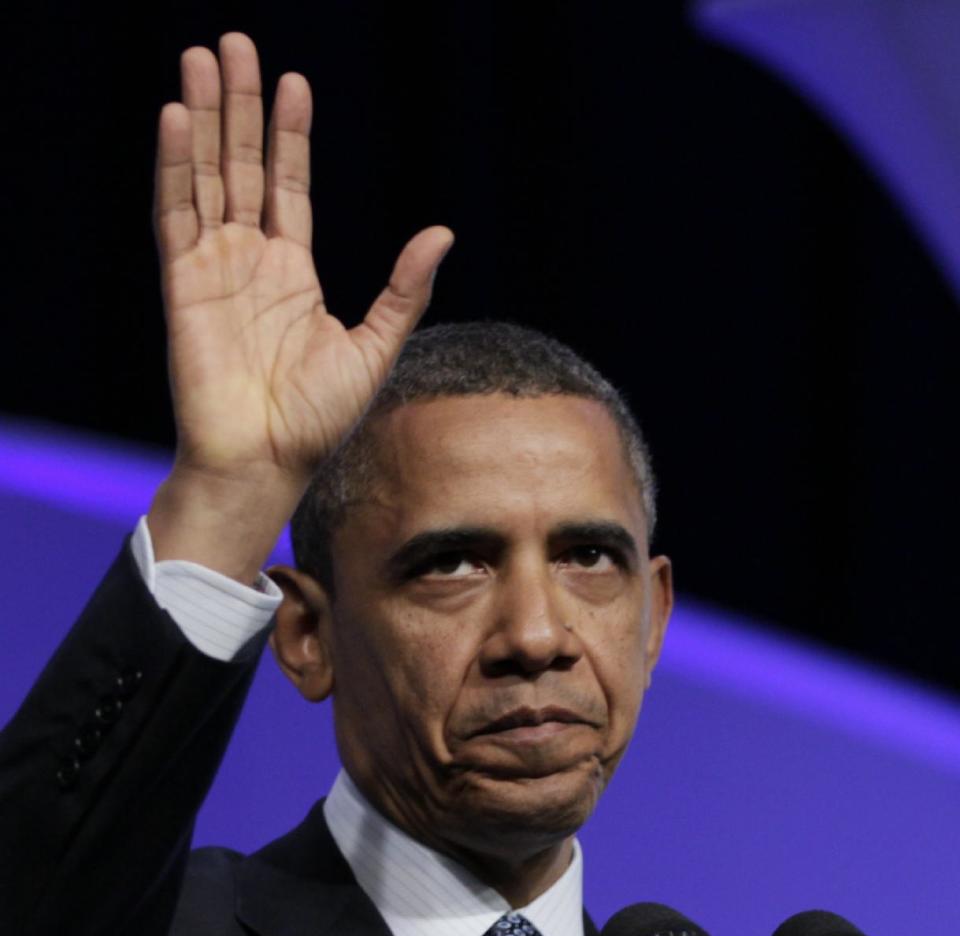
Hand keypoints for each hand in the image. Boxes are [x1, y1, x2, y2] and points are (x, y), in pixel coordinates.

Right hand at [148, 33, 451, 579]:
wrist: (269, 462)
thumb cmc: (320, 420)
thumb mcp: (375, 346)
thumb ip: (404, 288)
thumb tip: (442, 231)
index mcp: (294, 275)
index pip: (289, 187)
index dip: (289, 136)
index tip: (294, 85)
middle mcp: (251, 263)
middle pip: (242, 167)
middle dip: (240, 106)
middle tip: (234, 44)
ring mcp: (214, 269)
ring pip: (206, 177)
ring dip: (204, 118)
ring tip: (202, 57)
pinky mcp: (183, 285)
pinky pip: (176, 215)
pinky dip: (175, 167)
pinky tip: (177, 118)